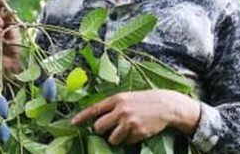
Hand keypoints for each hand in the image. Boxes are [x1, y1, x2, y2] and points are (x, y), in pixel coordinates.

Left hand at [71, 89, 200, 144]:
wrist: (166, 104)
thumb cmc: (143, 101)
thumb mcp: (126, 98)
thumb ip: (111, 106)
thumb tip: (96, 118)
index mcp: (116, 99)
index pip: (94, 109)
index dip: (82, 117)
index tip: (73, 123)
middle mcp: (120, 110)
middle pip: (99, 127)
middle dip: (102, 131)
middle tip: (110, 128)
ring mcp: (129, 122)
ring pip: (111, 139)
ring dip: (116, 138)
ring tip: (125, 130)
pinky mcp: (138, 131)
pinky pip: (127, 142)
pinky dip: (130, 140)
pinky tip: (137, 131)